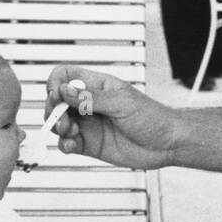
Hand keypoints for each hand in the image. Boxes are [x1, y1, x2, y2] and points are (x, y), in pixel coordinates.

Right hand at [45, 65, 174, 170]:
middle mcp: (90, 104)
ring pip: (59, 123)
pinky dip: (64, 144)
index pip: (65, 77)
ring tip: (69, 130)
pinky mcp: (90, 144)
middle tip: (62, 118)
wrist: (168, 143)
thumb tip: (64, 90)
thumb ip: (91, 98)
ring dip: (58, 127)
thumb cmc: (152, 117)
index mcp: (97, 86)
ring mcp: (89, 124)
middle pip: (57, 101)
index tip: (58, 95)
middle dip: (54, 109)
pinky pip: (68, 143)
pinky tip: (71, 145)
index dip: (56, 84)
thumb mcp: (121, 103)